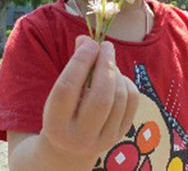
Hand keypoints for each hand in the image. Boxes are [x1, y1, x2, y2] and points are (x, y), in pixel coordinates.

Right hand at [40, 35, 138, 161]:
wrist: (69, 149)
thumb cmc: (62, 111)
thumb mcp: (58, 92)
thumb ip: (72, 66)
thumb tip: (87, 39)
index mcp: (56, 124)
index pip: (67, 88)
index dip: (80, 62)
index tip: (89, 43)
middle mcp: (80, 136)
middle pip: (100, 97)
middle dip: (106, 65)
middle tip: (106, 46)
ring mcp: (103, 139)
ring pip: (119, 98)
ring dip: (116, 72)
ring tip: (108, 62)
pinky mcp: (120, 135)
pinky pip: (132, 102)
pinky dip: (126, 83)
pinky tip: (117, 78)